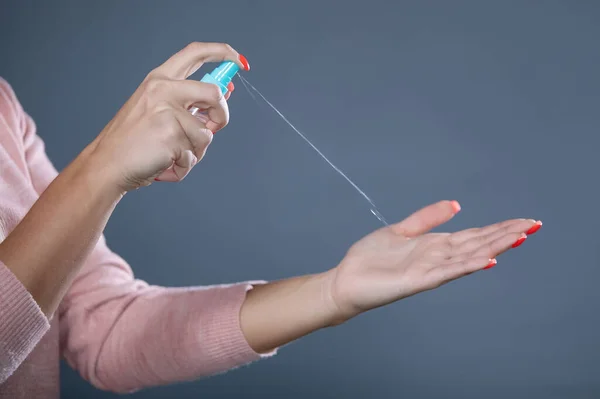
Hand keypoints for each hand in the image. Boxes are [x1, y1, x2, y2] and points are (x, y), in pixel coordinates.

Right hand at [86, 42, 247, 190]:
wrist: (107, 165)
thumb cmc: (132, 142)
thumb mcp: (157, 110)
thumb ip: (187, 103)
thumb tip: (223, 94)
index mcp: (159, 79)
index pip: (195, 53)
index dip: (221, 53)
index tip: (238, 61)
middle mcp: (163, 90)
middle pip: (214, 93)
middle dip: (222, 115)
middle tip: (213, 127)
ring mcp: (167, 112)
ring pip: (206, 134)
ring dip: (195, 152)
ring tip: (171, 154)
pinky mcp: (171, 135)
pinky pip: (195, 155)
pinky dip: (184, 166)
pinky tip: (165, 163)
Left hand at [324, 200, 541, 322]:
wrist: (346, 280)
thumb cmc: (370, 259)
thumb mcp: (402, 229)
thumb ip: (428, 218)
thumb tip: (456, 204)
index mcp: (436, 245)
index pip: (474, 234)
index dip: (499, 227)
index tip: (524, 221)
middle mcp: (438, 257)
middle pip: (478, 243)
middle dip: (506, 234)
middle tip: (534, 225)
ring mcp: (430, 269)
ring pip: (469, 256)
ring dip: (495, 247)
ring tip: (520, 237)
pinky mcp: (418, 280)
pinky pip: (447, 272)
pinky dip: (467, 266)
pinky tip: (487, 260)